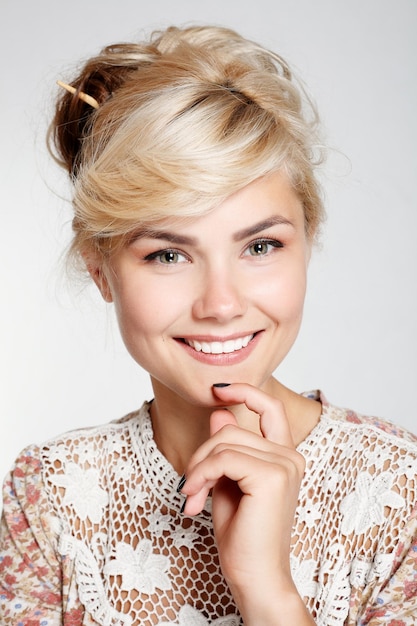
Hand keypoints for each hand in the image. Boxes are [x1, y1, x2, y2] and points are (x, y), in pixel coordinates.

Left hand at [180, 383, 307, 620]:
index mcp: (284, 456)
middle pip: (231, 430)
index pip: (270, 407)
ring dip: (197, 468)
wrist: (255, 577)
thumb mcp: (227, 482)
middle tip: (189, 488)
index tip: (218, 390)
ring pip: (224, 441)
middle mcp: (290, 456)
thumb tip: (220, 411)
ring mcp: (285, 465)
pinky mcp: (272, 477)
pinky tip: (195, 499)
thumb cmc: (242, 535)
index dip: (245, 391)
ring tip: (191, 497)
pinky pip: (223, 458)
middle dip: (201, 455)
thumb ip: (227, 448)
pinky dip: (200, 475)